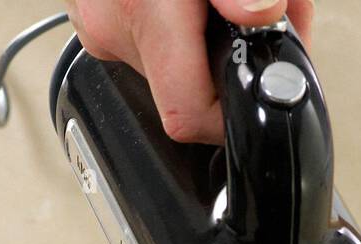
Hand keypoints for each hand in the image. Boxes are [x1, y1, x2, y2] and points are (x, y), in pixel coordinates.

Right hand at [66, 0, 315, 143]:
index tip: (259, 89)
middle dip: (232, 61)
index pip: (189, 115)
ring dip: (211, 44)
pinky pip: (150, 44)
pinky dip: (184, 29)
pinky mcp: (97, 20)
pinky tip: (193, 1)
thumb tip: (261, 13)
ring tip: (229, 2)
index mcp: (143, 10)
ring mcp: (100, 26)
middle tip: (262, 19)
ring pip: (171, 69)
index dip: (232, 114)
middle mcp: (112, 27)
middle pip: (187, 91)